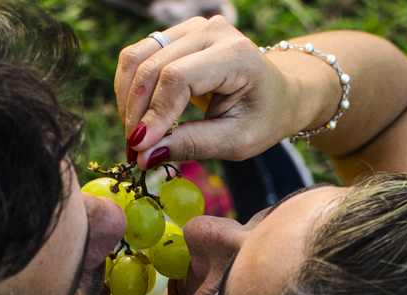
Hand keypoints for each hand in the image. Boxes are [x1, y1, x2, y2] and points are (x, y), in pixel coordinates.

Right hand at [117, 16, 336, 163]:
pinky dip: (130, 87)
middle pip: (152, 66)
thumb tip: (144, 156)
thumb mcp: (236, 141)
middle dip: (136, 112)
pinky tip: (139, 114)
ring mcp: (193, 27)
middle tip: (133, 150)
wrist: (279, 92)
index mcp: (236, 54)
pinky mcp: (178, 33)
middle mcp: (212, 30)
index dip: (154, 113)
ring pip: (137, 57)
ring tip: (135, 134)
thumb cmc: (263, 117)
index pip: (178, 78)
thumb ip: (192, 145)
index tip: (139, 148)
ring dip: (127, 99)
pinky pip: (138, 55)